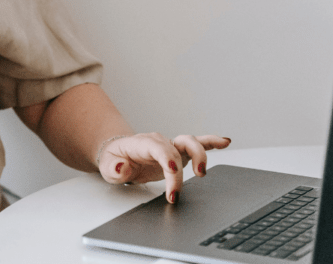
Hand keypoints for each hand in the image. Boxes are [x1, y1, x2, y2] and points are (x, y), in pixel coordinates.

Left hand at [97, 133, 230, 202]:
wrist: (119, 154)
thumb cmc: (114, 159)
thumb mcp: (108, 166)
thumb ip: (115, 168)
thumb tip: (122, 167)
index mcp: (142, 143)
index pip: (158, 148)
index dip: (168, 158)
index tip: (173, 172)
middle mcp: (159, 141)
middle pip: (177, 147)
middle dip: (182, 168)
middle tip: (178, 190)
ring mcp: (171, 146)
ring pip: (190, 143)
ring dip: (201, 155)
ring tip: (202, 173)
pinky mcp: (179, 153)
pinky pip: (198, 145)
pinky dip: (212, 143)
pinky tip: (225, 142)